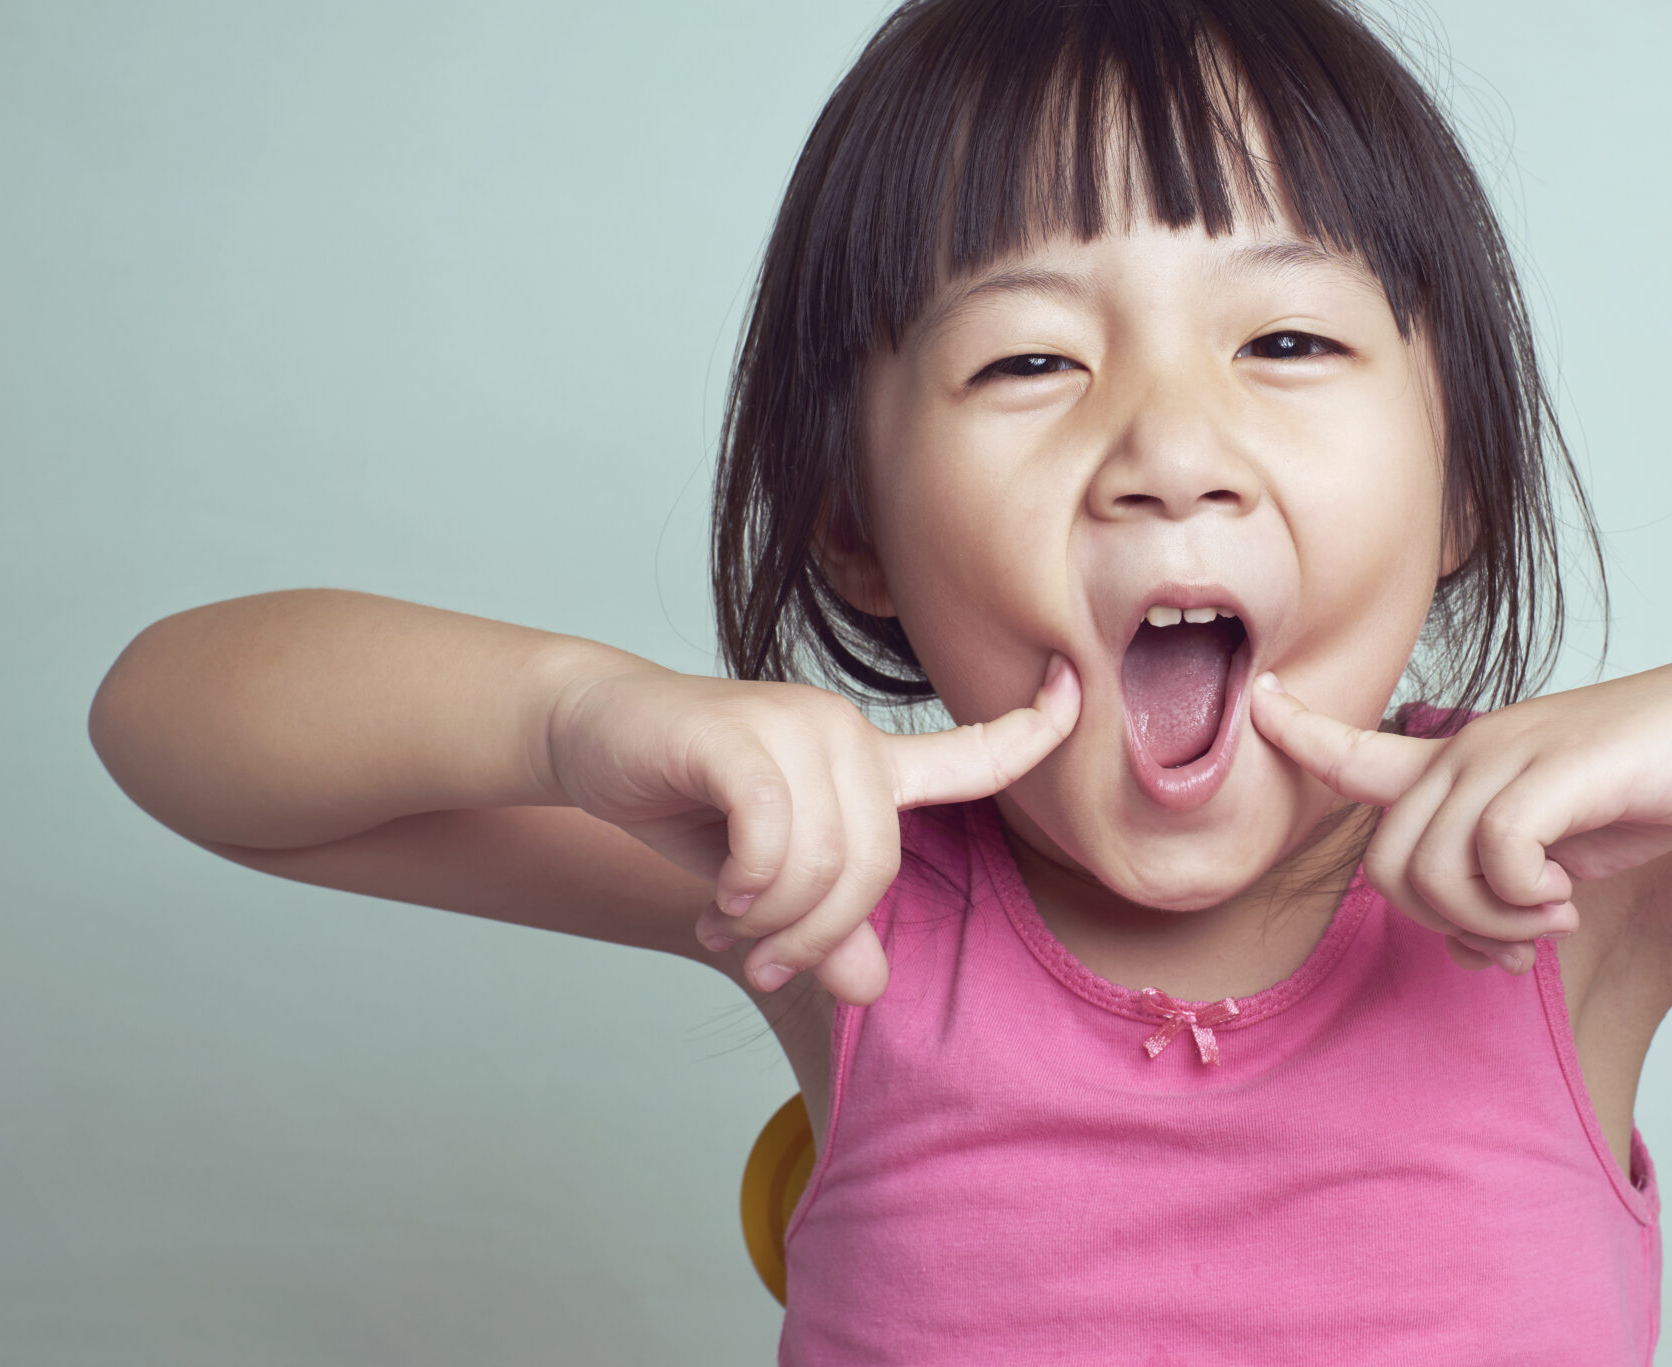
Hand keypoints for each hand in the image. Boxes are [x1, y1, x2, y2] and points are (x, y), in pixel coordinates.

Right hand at [545, 657, 1078, 1003]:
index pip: (975, 751)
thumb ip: (825, 924)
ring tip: (730, 930)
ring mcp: (794, 724)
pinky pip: (774, 831)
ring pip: (823, 859)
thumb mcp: (765, 879)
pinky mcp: (739, 732)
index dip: (1035, 727)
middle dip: (820, 934)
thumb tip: (874, 988)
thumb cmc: (689, 801)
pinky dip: (747, 883)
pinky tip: (719, 897)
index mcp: (870, 762)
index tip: (1077, 683)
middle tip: (767, 963)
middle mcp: (844, 734)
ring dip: (774, 921)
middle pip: (877, 864)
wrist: (594, 736)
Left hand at [1248, 657, 1671, 973]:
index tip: (1257, 699)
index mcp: (1462, 762)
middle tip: (1514, 939)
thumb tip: (1470, 954)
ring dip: (1487, 922)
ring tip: (1547, 921)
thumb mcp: (1557, 845)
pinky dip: (1522, 900)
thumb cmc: (1642, 789)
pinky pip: (1493, 855)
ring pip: (1430, 867)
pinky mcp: (1555, 769)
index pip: (1355, 749)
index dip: (1299, 733)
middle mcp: (1469, 750)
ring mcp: (1508, 754)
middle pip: (1385, 865)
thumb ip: (1501, 890)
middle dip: (1442, 924)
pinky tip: (1565, 901)